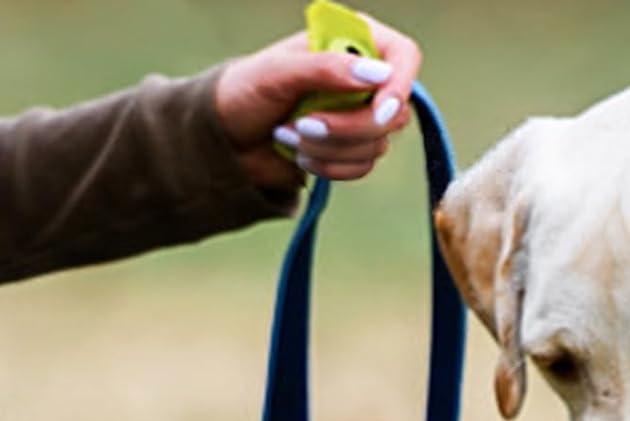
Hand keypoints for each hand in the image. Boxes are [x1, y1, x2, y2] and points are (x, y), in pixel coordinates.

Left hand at [214, 13, 421, 191]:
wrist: (227, 138)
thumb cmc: (246, 91)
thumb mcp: (280, 72)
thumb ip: (327, 69)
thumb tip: (379, 76)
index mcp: (351, 43)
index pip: (403, 57)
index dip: (399, 85)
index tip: (379, 109)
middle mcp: (363, 78)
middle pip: (394, 111)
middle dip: (349, 128)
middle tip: (303, 123)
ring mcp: (359, 116)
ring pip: (377, 144)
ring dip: (329, 148)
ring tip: (289, 135)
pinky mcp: (350, 151)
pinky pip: (362, 167)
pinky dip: (329, 167)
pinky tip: (299, 156)